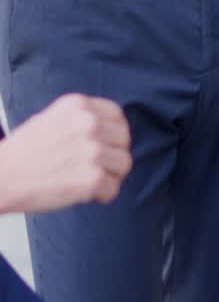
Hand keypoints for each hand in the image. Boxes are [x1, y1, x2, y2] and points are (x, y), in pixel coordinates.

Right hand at [0, 94, 131, 214]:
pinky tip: (87, 194)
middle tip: (98, 167)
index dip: (114, 132)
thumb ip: (80, 119)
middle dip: (113, 155)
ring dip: (111, 176)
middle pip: (124, 139)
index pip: (116, 114)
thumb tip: (107, 131)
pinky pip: (114, 188)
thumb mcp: (52, 118)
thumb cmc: (22, 153)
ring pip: (124, 163)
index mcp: (78, 105)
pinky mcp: (93, 178)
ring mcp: (93, 150)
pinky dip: (103, 196)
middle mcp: (89, 123)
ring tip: (91, 181)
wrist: (1, 177)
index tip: (108, 145)